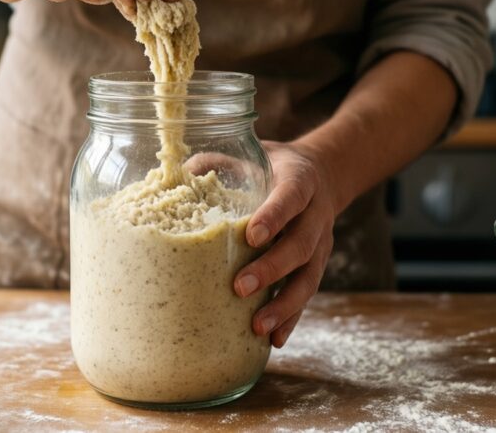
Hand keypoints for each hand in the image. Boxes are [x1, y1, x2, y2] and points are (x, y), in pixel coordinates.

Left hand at [233, 141, 345, 347]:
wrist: (321, 176)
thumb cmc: (272, 167)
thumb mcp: (251, 154)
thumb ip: (217, 161)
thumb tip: (174, 173)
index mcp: (300, 181)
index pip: (291, 197)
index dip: (274, 216)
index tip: (251, 235)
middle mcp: (316, 215)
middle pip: (301, 245)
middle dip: (272, 268)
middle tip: (240, 286)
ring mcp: (321, 245)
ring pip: (309, 278)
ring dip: (284, 305)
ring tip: (258, 326)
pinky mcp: (316, 267)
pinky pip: (307, 296)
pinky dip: (292, 319)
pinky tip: (274, 341)